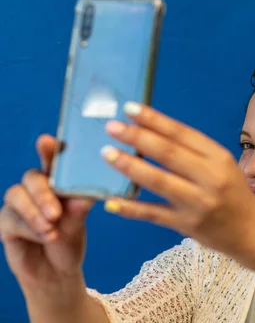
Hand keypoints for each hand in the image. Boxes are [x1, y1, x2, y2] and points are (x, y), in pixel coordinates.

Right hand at [0, 135, 94, 288]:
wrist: (56, 272)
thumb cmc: (70, 239)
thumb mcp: (78, 222)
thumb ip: (79, 207)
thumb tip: (88, 194)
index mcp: (57, 182)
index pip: (51, 161)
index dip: (48, 149)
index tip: (47, 140)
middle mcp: (36, 189)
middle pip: (32, 177)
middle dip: (43, 193)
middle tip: (56, 213)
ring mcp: (19, 205)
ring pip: (16, 195)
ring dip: (34, 212)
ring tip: (52, 228)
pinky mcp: (6, 223)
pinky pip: (10, 218)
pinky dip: (29, 228)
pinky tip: (46, 237)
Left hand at [100, 102, 254, 254]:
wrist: (251, 230)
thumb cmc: (232, 192)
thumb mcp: (222, 165)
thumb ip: (193, 152)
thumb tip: (150, 133)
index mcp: (219, 157)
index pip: (182, 134)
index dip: (154, 120)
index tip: (129, 108)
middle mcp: (210, 178)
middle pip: (169, 154)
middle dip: (138, 137)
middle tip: (111, 127)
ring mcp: (198, 203)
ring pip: (159, 181)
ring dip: (130, 166)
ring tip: (107, 154)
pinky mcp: (187, 225)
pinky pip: (154, 214)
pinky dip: (131, 208)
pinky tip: (111, 201)